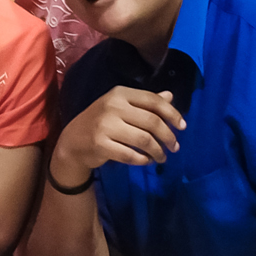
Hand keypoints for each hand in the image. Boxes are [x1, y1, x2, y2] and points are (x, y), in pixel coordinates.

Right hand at [50, 87, 185, 186]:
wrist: (73, 141)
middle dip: (168, 137)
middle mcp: (113, 106)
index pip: (153, 101)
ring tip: (163, 157)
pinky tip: (147, 161)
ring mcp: (105, 126)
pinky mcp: (101, 145)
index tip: (182, 126)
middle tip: (175, 147)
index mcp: (120, 94)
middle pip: (152, 122)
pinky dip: (143, 159)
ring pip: (144, 140)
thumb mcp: (121, 107)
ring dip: (158, 151)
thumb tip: (170, 96)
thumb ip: (145, 102)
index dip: (172, 114)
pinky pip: (130, 155)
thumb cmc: (101, 122)